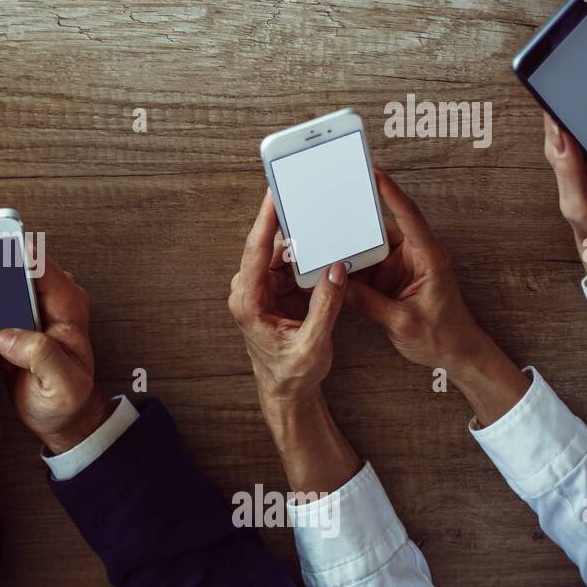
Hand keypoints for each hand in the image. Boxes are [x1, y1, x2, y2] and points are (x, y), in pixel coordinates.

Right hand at [0, 253, 107, 454]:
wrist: (63, 416)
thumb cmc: (69, 400)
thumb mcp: (64, 384)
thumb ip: (41, 355)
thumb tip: (6, 336)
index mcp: (66, 306)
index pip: (37, 264)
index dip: (1, 251)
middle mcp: (46, 297)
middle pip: (4, 260)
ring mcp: (25, 306)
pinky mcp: (8, 318)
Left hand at [228, 191, 347, 412]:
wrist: (287, 391)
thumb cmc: (293, 373)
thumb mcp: (313, 343)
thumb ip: (325, 306)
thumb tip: (337, 270)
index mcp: (249, 303)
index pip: (255, 252)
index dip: (265, 222)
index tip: (273, 196)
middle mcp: (249, 292)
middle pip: (268, 248)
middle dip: (289, 226)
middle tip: (307, 199)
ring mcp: (260, 290)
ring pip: (281, 255)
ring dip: (302, 244)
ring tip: (322, 222)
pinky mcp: (273, 291)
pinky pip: (289, 266)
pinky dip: (306, 259)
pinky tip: (323, 249)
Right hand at [343, 170, 529, 424]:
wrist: (456, 354)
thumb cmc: (441, 337)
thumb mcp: (402, 322)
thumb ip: (369, 303)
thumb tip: (338, 285)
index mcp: (428, 257)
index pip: (409, 217)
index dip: (391, 193)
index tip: (374, 172)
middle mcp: (416, 255)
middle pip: (382, 228)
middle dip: (358, 217)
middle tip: (332, 201)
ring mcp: (403, 266)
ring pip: (371, 247)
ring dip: (350, 246)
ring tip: (324, 237)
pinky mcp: (392, 278)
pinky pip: (367, 264)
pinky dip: (351, 265)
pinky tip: (331, 265)